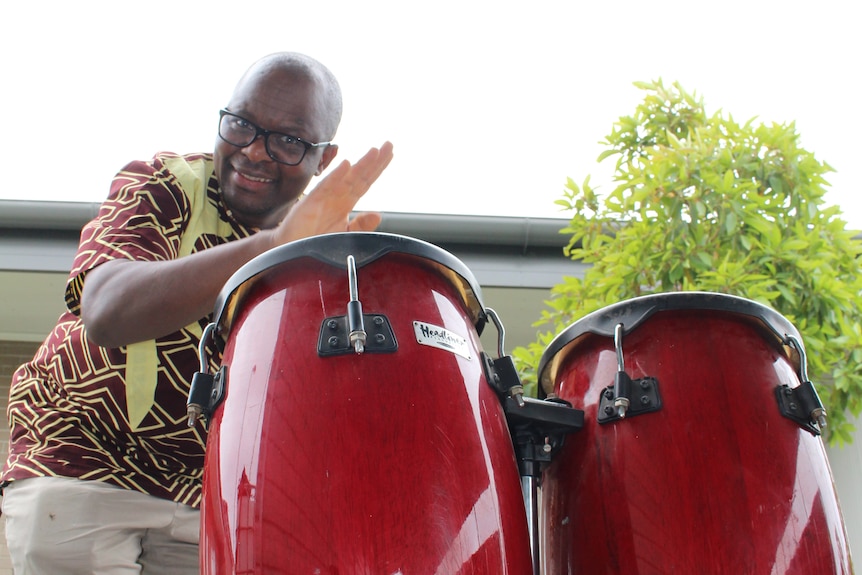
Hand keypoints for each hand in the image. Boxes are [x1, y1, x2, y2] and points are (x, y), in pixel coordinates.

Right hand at [271, 141, 392, 244]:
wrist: (290, 248)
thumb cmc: (314, 239)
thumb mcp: (344, 234)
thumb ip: (360, 225)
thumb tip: (378, 215)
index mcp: (345, 202)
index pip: (365, 181)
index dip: (377, 168)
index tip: (390, 153)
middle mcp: (337, 196)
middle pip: (359, 175)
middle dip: (375, 160)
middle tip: (389, 144)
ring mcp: (324, 197)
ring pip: (346, 177)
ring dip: (361, 164)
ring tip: (375, 151)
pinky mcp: (311, 202)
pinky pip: (326, 187)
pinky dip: (336, 176)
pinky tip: (347, 165)